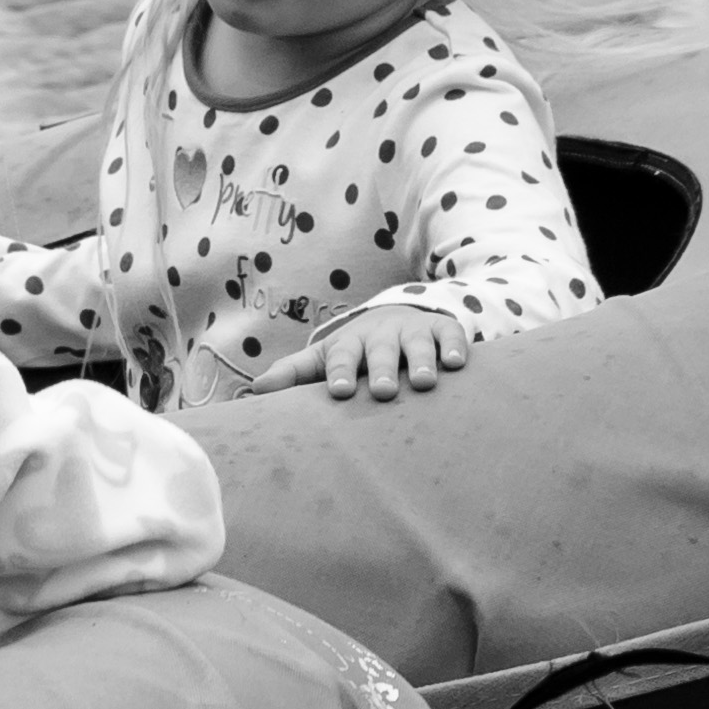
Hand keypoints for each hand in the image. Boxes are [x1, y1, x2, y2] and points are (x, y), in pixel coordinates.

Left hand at [251, 307, 469, 399]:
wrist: (398, 316)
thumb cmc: (355, 350)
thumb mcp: (323, 358)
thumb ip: (291, 373)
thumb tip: (252, 392)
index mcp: (350, 344)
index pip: (341, 357)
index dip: (341, 372)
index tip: (340, 392)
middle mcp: (381, 336)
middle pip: (380, 352)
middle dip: (381, 369)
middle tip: (383, 391)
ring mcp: (413, 332)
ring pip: (417, 345)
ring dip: (420, 361)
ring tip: (423, 383)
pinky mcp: (443, 331)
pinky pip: (451, 336)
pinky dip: (454, 348)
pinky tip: (457, 365)